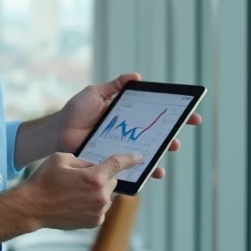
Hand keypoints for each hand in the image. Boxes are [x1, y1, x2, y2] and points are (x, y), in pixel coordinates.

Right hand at [17, 152, 144, 229]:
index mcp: (94, 178)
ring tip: (77, 190)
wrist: (32, 207)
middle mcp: (100, 196)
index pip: (118, 164)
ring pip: (108, 195)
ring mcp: (98, 211)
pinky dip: (95, 202)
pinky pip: (101, 207)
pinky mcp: (94, 221)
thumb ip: (84, 161)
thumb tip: (95, 166)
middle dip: (104, 176)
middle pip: (113, 180)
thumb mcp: (62, 158)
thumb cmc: (44, 181)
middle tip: (86, 176)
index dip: (130, 158)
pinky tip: (77, 201)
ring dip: (99, 190)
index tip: (139, 157)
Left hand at [55, 72, 202, 178]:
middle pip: (157, 136)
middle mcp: (130, 133)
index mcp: (128, 115)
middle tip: (177, 137)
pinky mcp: (114, 163)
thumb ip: (115, 86)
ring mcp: (123, 149)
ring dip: (161, 155)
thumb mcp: (95, 93)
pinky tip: (153, 172)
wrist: (58, 132)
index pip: (156, 114)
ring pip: (149, 154)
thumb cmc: (76, 111)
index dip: (175, 115)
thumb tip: (137, 77)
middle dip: (172, 136)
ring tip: (167, 153)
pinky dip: (145, 172)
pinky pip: (133, 169)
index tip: (192, 115)